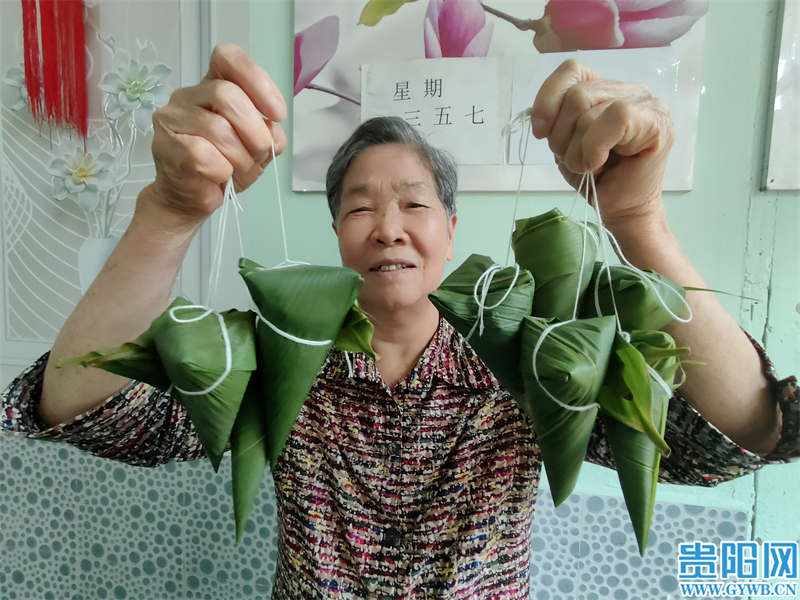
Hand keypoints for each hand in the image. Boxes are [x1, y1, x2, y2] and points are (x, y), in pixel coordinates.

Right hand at [147, 44, 287, 221]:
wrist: (192, 199)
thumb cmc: (224, 167)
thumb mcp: (257, 148)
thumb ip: (269, 133)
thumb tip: (272, 132)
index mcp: (213, 86)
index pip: (229, 58)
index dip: (258, 81)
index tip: (277, 114)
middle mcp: (189, 95)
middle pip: (228, 95)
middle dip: (255, 131)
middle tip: (260, 152)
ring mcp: (173, 118)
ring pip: (217, 129)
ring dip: (240, 157)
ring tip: (237, 169)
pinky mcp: (165, 145)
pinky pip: (202, 154)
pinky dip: (222, 171)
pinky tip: (219, 176)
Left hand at [530, 59, 674, 226]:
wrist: (622, 210)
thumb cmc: (596, 178)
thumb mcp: (565, 143)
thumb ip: (557, 118)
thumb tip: (542, 117)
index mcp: (605, 89)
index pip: (572, 70)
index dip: (548, 98)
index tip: (541, 132)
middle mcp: (629, 90)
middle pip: (576, 95)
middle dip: (562, 136)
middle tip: (574, 160)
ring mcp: (647, 103)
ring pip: (589, 110)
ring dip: (577, 149)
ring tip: (589, 166)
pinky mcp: (657, 121)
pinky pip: (615, 118)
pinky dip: (595, 147)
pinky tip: (599, 164)